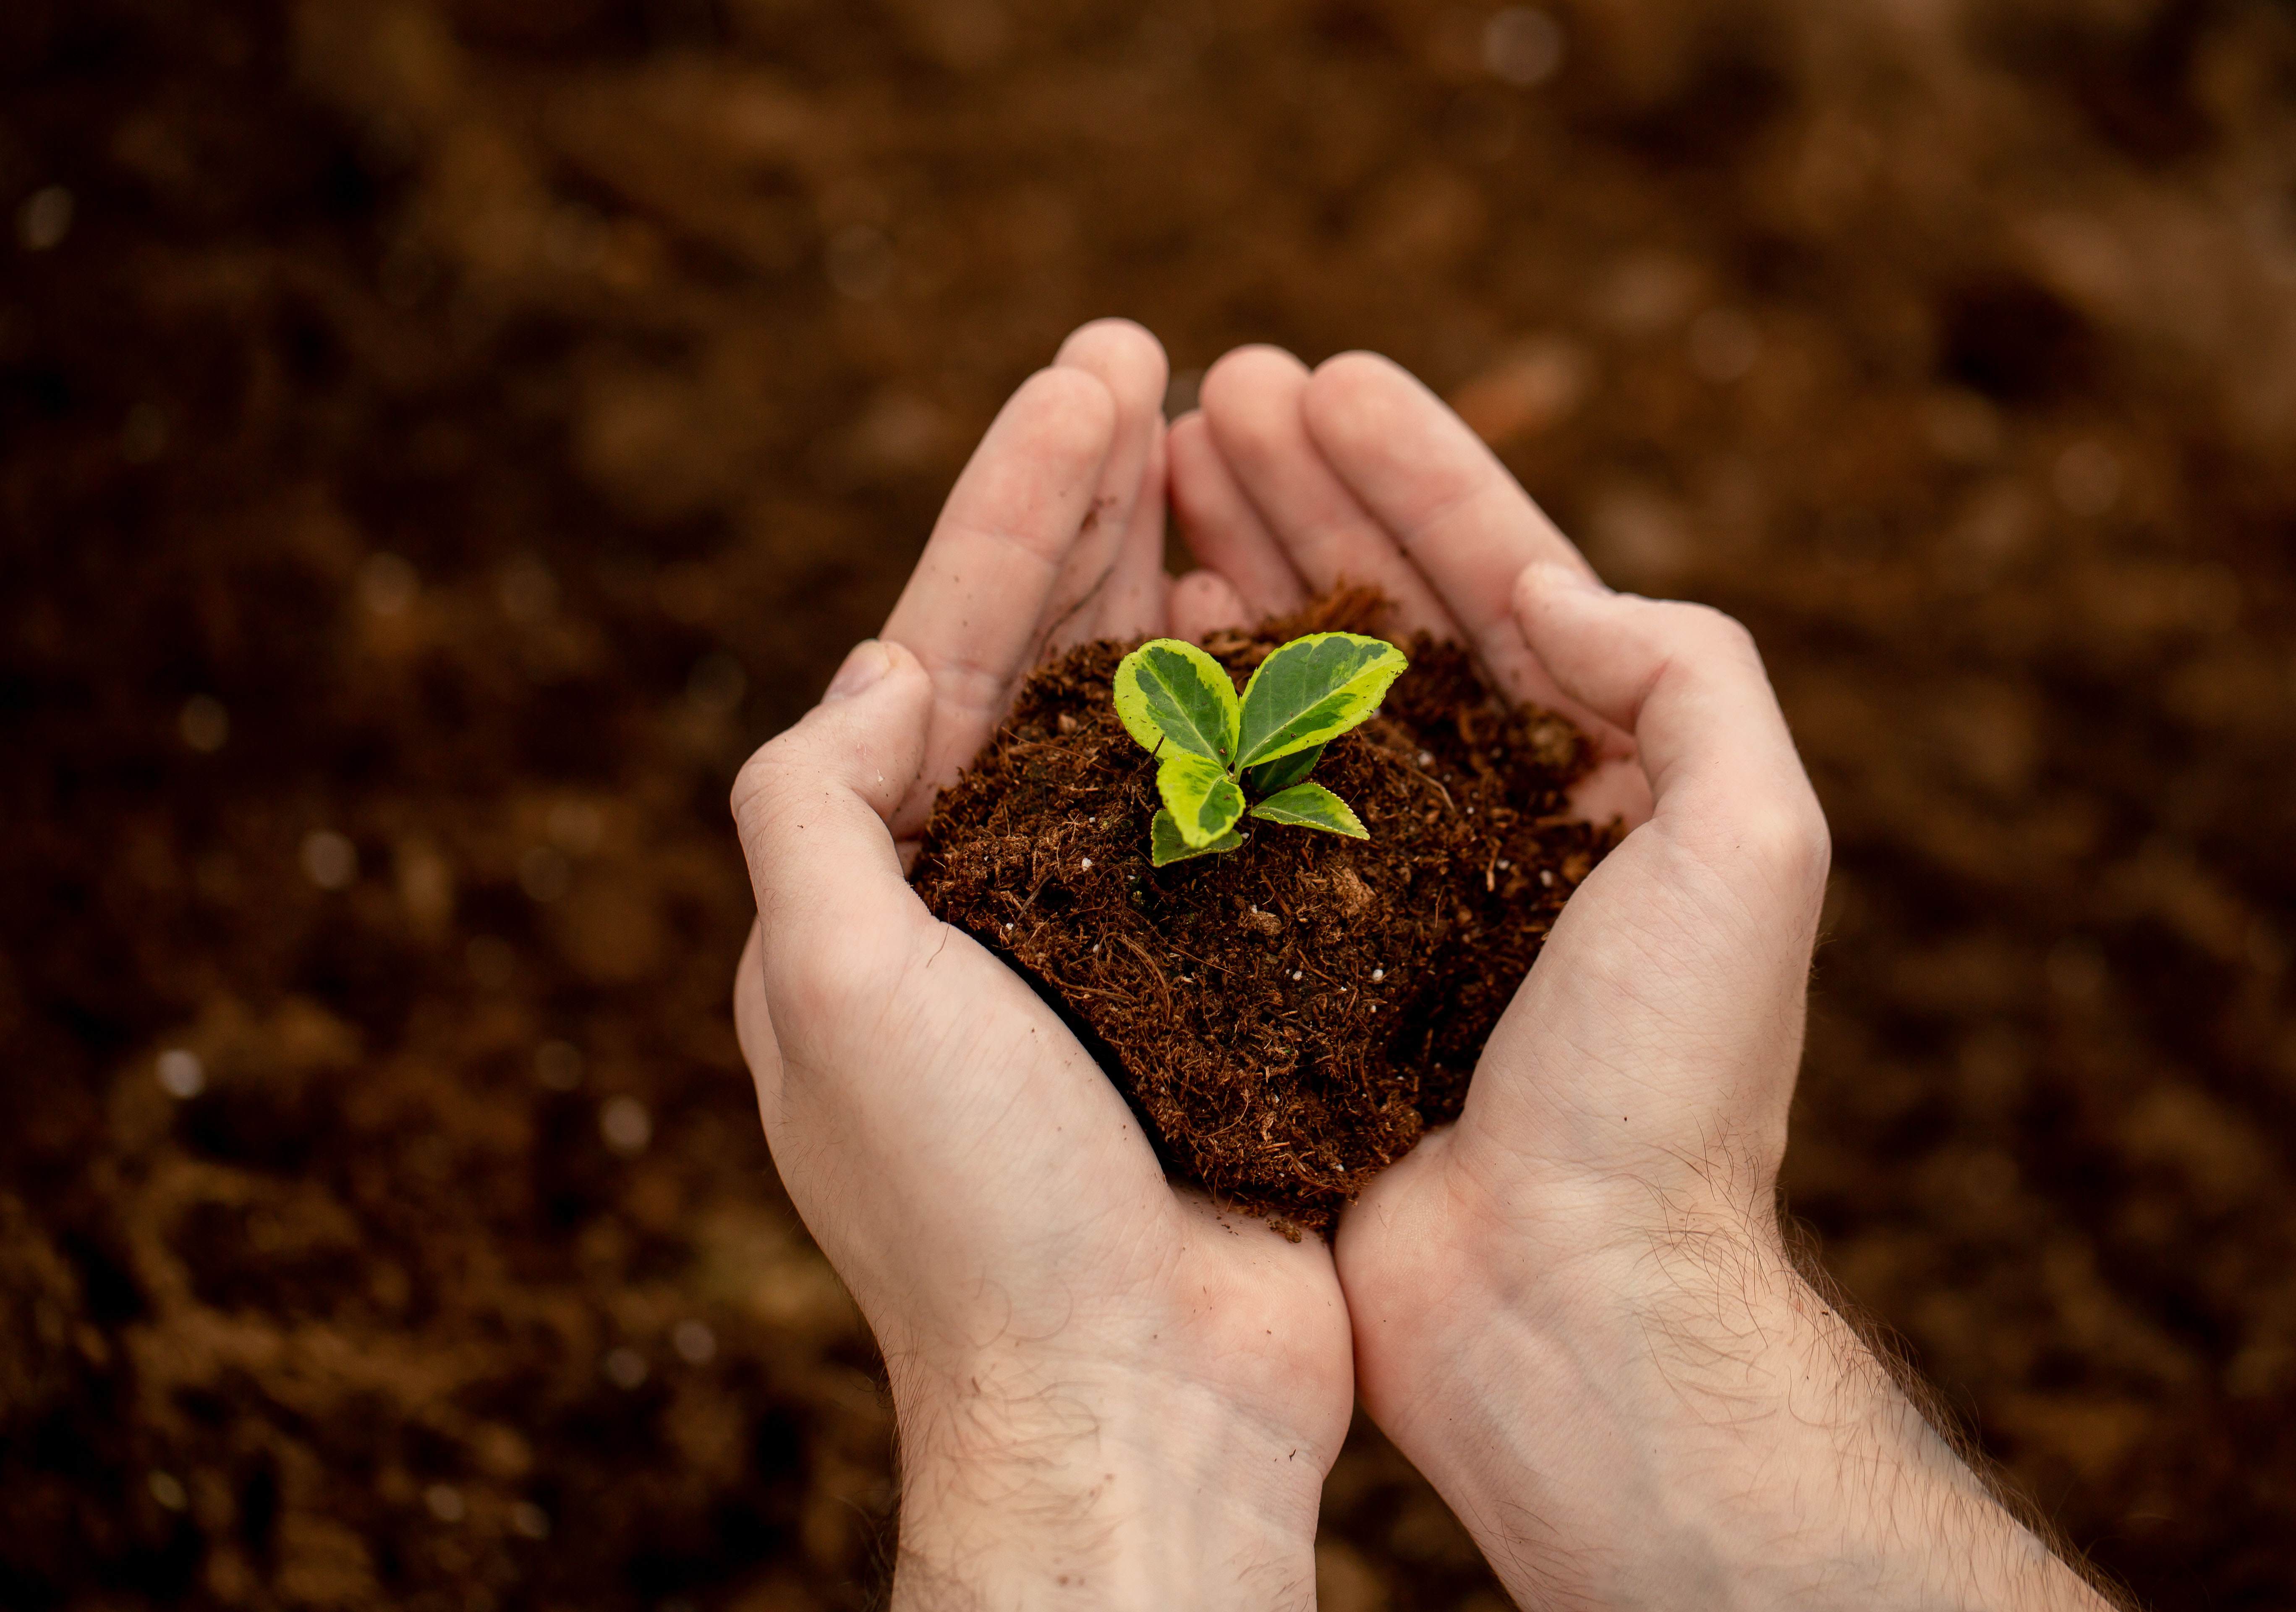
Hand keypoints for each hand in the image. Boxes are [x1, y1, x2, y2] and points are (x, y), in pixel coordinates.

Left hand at [730, 322, 1349, 1608]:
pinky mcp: (1233, 985)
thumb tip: (884, 665)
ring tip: (1235, 453)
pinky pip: (1253, 810)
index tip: (1095, 375)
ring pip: (1155, 712)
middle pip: (1050, 654)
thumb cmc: (972, 1202)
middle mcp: (1002, 894)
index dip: (1016, 499)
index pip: (950, 639)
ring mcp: (1122, 936)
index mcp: (893, 878)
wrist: (1130, 1397)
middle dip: (1096, 505)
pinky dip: (1274, 708)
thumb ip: (814, 804)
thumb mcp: (826, 981)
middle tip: (1159, 360)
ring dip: (1186, 578)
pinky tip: (1313, 621)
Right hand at [1177, 347, 2118, 1609]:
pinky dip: (1187, 717)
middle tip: (1210, 392)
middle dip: (1302, 493)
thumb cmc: (1663, 1088)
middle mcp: (1487, 821)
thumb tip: (1544, 584)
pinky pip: (1232, 812)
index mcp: (1601, 780)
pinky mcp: (1296, 970)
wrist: (1564, 1311)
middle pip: (1385, 613)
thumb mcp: (1749, 847)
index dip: (1417, 467)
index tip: (1325, 374)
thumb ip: (1687, 677)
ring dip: (1233, 573)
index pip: (1504, 576)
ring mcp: (1382, 892)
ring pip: (1295, 692)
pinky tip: (1130, 639)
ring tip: (1155, 474)